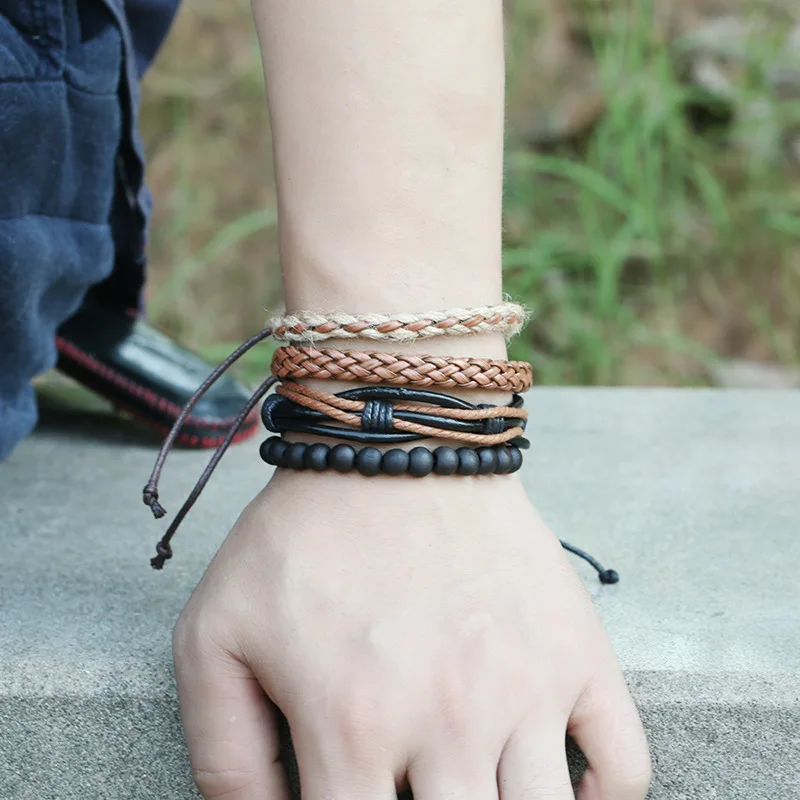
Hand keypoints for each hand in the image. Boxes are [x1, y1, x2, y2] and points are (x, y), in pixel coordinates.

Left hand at [173, 470, 650, 798]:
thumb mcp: (215, 631)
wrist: (398, 443)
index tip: (353, 796)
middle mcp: (449, 720)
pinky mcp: (577, 651)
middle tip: (410, 778)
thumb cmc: (303, 536)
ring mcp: (526, 687)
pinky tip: (556, 782)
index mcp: (352, 724)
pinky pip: (625, 766)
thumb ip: (223, 751)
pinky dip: (602, 798)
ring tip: (471, 777)